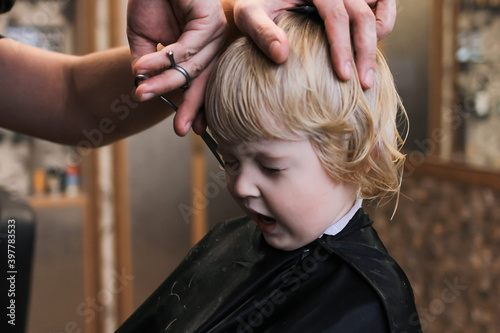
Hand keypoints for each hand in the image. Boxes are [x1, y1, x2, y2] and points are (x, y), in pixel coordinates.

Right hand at [127, 0, 226, 135]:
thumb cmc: (150, 1)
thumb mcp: (144, 39)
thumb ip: (148, 65)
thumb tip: (142, 89)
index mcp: (202, 52)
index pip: (200, 84)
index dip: (192, 106)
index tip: (187, 130)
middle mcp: (213, 45)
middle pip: (204, 81)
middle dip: (191, 106)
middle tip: (182, 131)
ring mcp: (214, 33)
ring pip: (192, 66)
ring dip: (163, 81)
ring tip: (141, 92)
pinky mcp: (210, 19)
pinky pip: (187, 47)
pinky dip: (163, 58)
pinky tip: (145, 65)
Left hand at [233, 0, 396, 88]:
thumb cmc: (256, 5)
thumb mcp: (249, 15)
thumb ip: (262, 32)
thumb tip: (281, 55)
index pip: (336, 16)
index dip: (342, 47)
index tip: (344, 76)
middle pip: (363, 16)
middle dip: (366, 52)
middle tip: (365, 85)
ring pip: (377, 13)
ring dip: (377, 42)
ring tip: (367, 74)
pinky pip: (382, 7)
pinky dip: (384, 25)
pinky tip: (368, 52)